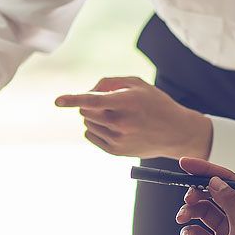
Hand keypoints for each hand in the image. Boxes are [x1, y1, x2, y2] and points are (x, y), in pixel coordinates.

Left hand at [55, 77, 212, 159]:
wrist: (176, 133)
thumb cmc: (155, 104)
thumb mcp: (138, 84)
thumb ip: (109, 82)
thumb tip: (87, 91)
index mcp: (128, 102)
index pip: (94, 100)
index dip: (74, 99)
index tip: (58, 101)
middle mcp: (122, 122)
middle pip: (86, 111)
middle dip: (90, 104)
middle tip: (108, 103)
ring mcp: (119, 139)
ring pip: (87, 123)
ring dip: (93, 116)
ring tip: (115, 115)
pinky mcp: (116, 151)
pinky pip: (90, 135)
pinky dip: (94, 128)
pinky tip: (112, 126)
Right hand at [175, 157, 234, 234]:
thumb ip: (229, 203)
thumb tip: (215, 181)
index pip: (226, 181)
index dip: (206, 170)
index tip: (184, 163)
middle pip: (212, 195)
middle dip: (196, 193)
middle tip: (186, 198)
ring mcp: (226, 232)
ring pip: (202, 213)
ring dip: (190, 212)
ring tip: (182, 219)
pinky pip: (198, 233)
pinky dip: (190, 232)